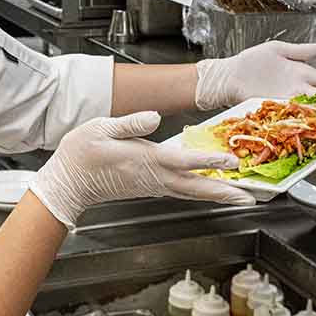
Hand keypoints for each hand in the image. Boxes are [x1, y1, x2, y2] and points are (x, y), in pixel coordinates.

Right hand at [31, 112, 254, 228]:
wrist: (67, 183)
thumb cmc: (80, 155)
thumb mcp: (100, 128)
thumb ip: (130, 123)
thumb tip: (155, 117)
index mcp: (143, 159)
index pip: (183, 160)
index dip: (209, 160)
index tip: (231, 162)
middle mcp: (151, 177)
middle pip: (194, 186)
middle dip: (223, 191)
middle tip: (248, 197)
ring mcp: (151, 186)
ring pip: (190, 193)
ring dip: (216, 195)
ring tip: (238, 198)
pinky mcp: (148, 189)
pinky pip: (180, 193)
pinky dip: (199, 193)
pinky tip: (208, 190)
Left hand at [195, 41, 315, 110]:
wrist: (228, 74)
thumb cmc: (250, 62)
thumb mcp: (277, 49)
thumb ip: (300, 50)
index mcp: (300, 73)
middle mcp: (295, 89)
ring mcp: (284, 100)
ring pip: (310, 108)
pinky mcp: (272, 108)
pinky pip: (291, 115)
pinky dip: (302, 119)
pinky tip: (312, 124)